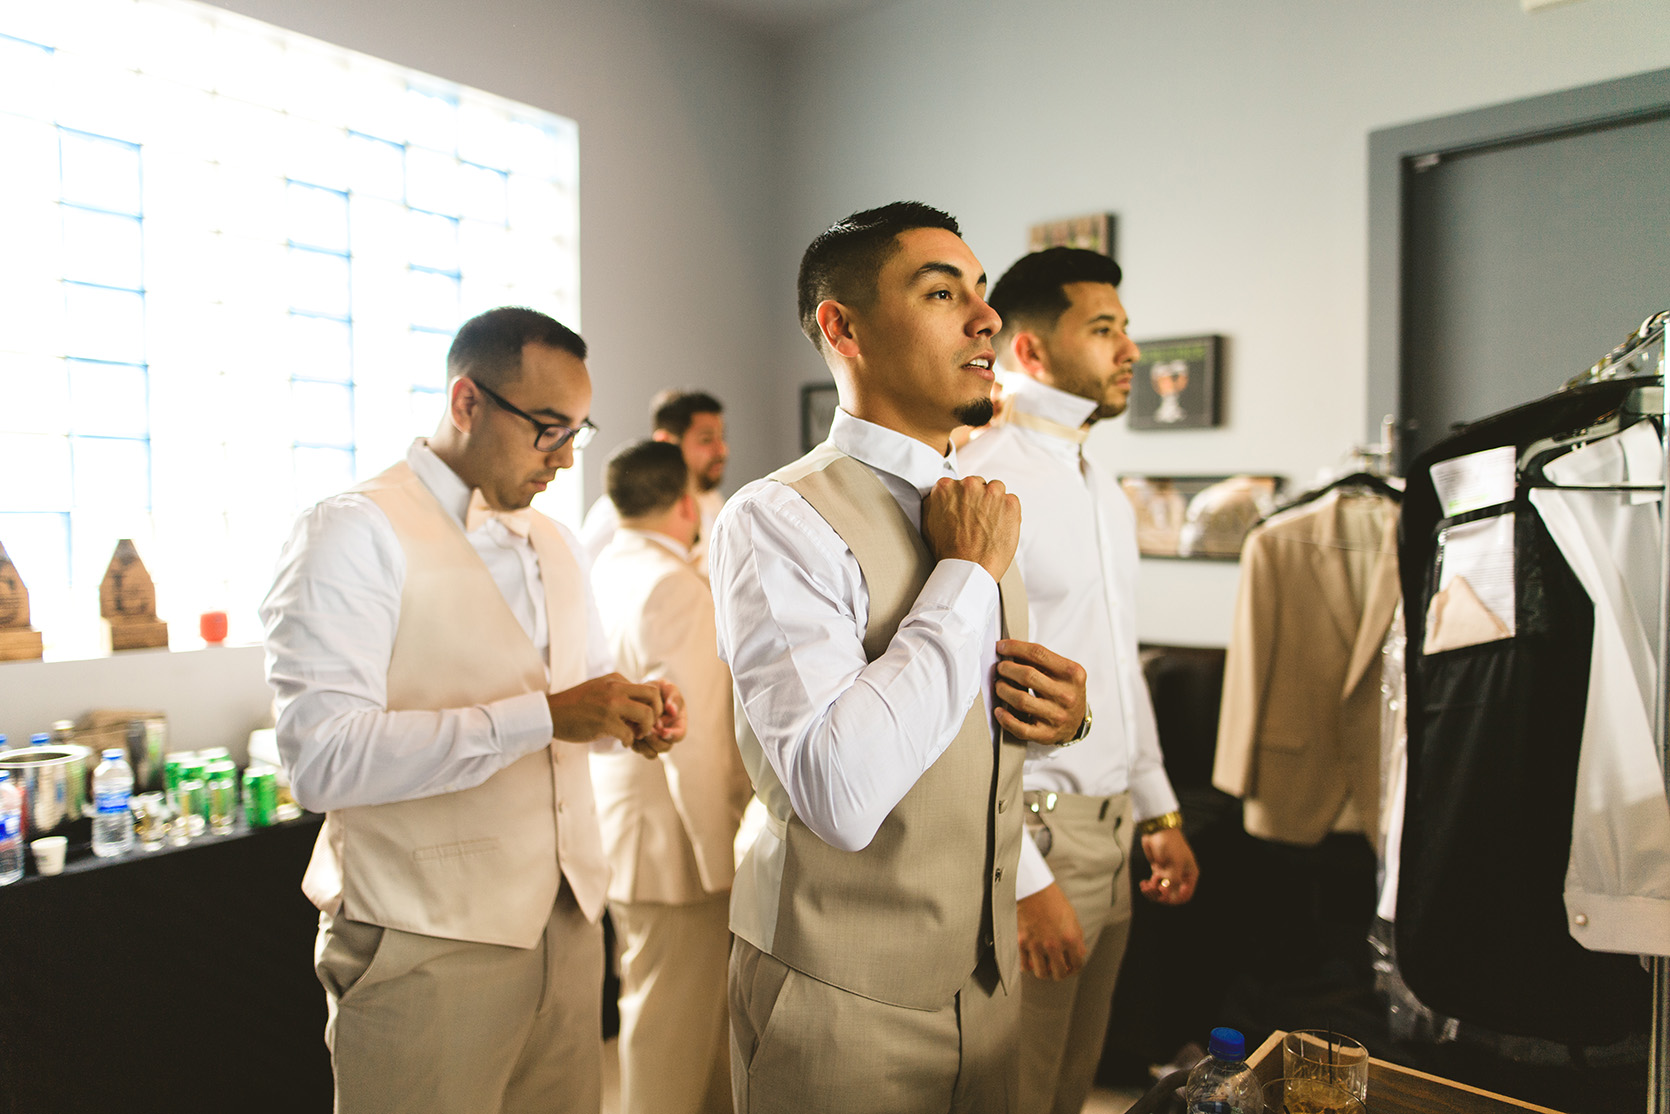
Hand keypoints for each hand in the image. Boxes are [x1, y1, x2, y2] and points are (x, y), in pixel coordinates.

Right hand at [547, 673, 662, 747]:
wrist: (551, 713)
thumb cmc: (576, 705)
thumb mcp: (600, 688)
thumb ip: (620, 692)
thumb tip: (642, 705)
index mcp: (616, 679)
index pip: (649, 688)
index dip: (654, 705)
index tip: (647, 717)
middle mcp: (616, 688)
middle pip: (654, 696)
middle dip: (657, 714)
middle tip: (648, 726)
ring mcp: (611, 704)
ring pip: (647, 715)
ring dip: (646, 729)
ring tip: (636, 735)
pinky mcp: (604, 721)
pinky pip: (630, 734)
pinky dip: (630, 741)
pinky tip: (623, 742)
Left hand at [634, 679, 686, 759]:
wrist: (638, 692)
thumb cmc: (657, 689)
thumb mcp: (667, 688)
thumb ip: (673, 697)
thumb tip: (672, 711)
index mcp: (678, 723)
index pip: (679, 735)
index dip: (672, 735)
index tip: (662, 729)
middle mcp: (667, 735)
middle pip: (665, 747)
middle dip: (655, 740)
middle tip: (647, 729)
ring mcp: (653, 740)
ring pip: (652, 753)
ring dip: (644, 743)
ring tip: (637, 729)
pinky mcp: (640, 742)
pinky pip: (639, 750)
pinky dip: (634, 743)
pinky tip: (630, 731)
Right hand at [920, 475, 1019, 583]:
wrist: (968, 569)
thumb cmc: (948, 552)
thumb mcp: (927, 524)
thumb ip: (934, 503)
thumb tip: (938, 497)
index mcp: (946, 487)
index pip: (959, 484)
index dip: (963, 499)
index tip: (965, 511)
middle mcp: (968, 485)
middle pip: (978, 484)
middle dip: (979, 500)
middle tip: (977, 522)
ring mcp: (991, 493)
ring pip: (996, 490)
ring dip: (994, 503)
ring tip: (989, 526)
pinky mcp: (1010, 503)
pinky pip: (1012, 501)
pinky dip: (1008, 513)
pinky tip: (999, 528)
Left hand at [993, 640, 1088, 744]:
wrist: (1078, 721)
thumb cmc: (1066, 691)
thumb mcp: (1063, 672)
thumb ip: (1041, 660)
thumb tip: (1009, 650)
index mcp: (1072, 674)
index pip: (1038, 654)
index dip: (1015, 648)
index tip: (1001, 646)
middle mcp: (1067, 695)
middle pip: (1028, 676)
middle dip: (1007, 669)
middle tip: (1000, 668)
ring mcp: (1057, 716)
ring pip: (1021, 700)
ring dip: (1003, 690)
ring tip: (1000, 685)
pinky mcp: (1047, 734)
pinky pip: (1020, 728)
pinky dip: (1005, 719)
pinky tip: (999, 710)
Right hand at [1017, 882, 1086, 979]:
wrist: (1032, 889)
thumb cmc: (1052, 900)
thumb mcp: (1072, 918)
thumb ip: (1076, 938)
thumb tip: (1078, 953)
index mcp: (1070, 938)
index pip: (1077, 965)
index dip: (1075, 969)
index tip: (1071, 967)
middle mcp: (1054, 944)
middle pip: (1060, 974)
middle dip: (1060, 973)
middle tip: (1058, 968)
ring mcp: (1037, 945)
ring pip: (1042, 973)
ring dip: (1044, 971)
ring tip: (1044, 964)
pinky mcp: (1021, 943)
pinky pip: (1024, 966)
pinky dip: (1028, 966)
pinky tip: (1030, 959)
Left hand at [1139, 827, 1198, 904]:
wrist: (1157, 830)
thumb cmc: (1170, 844)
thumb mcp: (1174, 864)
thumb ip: (1173, 882)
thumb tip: (1169, 897)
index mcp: (1189, 875)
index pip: (1184, 896)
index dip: (1174, 900)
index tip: (1163, 896)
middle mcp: (1180, 876)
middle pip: (1171, 895)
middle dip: (1160, 896)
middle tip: (1151, 891)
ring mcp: (1169, 874)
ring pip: (1161, 891)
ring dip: (1152, 892)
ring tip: (1145, 887)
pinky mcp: (1158, 870)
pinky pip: (1154, 884)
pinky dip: (1149, 887)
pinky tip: (1143, 883)